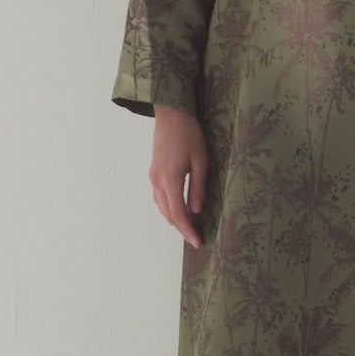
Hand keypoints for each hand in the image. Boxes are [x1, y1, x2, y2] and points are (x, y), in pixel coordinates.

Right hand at [149, 104, 208, 248]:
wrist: (170, 113)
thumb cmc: (189, 134)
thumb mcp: (201, 160)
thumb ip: (198, 187)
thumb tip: (197, 210)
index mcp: (170, 179)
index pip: (178, 213)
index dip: (188, 230)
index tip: (198, 242)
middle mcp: (158, 181)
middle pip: (168, 213)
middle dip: (182, 227)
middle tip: (196, 237)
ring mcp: (153, 176)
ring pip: (161, 206)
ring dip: (174, 218)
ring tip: (189, 227)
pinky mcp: (154, 171)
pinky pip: (159, 197)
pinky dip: (168, 207)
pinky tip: (178, 209)